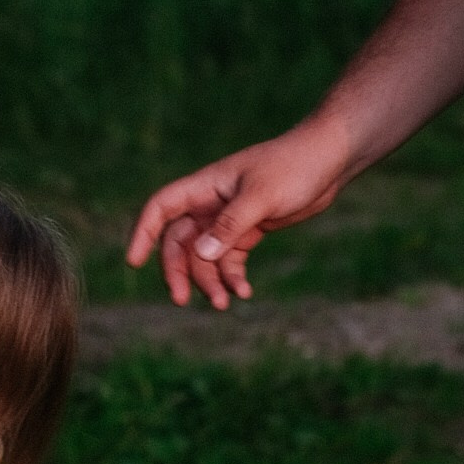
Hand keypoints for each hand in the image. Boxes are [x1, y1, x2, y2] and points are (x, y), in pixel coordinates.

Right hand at [126, 127, 343, 308]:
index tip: (134, 262)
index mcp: (205, 186)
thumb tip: (201, 255)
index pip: (161, 208)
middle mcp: (211, 203)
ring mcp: (229, 219)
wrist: (329, 160)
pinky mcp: (249, 230)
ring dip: (209, 281)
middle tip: (181, 300)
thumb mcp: (262, 196)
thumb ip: (231, 225)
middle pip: (179, 241)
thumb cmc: (294, 167)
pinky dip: (233, 277)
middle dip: (178, 271)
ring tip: (224, 304)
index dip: (144, 233)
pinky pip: (230, 260)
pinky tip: (244, 293)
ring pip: (205, 256)